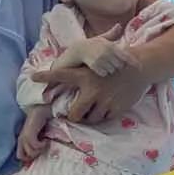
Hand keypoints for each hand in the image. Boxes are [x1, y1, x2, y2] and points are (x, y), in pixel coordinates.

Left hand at [17, 116, 49, 163]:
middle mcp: (21, 139)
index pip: (19, 156)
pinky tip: (46, 140)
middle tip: (41, 151)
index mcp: (21, 140)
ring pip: (30, 152)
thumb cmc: (40, 123)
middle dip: (32, 157)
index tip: (37, 157)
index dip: (27, 160)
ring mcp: (24, 137)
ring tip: (44, 144)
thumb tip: (38, 156)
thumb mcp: (37, 137)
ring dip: (39, 150)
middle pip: (21, 156)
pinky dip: (42, 145)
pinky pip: (35, 146)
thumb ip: (36, 145)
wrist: (41, 111)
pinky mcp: (29, 134)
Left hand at [31, 61, 149, 123]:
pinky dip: (104, 116)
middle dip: (74, 116)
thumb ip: (86, 62)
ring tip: (93, 111)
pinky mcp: (116, 108)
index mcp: (84, 75)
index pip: (60, 75)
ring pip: (90, 119)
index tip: (33, 77)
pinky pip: (104, 119)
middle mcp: (92, 89)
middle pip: (75, 114)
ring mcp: (104, 101)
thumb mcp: (98, 60)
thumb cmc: (117, 63)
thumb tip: (73, 55)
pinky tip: (106, 108)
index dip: (46, 77)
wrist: (140, 68)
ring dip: (90, 117)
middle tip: (76, 115)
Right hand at [74, 26, 137, 77]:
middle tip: (109, 62)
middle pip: (120, 66)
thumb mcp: (101, 38)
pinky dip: (102, 72)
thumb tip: (118, 25)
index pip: (126, 56)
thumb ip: (112, 34)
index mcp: (111, 45)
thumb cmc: (90, 44)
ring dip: (109, 70)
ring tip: (101, 63)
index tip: (141, 68)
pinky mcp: (95, 66)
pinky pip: (104, 73)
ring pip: (112, 70)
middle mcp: (107, 52)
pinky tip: (97, 67)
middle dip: (116, 66)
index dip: (134, 63)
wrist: (76, 50)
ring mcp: (101, 59)